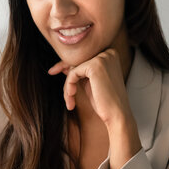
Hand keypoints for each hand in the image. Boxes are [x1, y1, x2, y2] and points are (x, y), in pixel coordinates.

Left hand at [49, 48, 141, 168]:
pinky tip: (71, 98)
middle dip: (63, 69)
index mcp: (110, 55)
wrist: (117, 115)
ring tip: (70, 100)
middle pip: (77, 59)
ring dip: (68, 84)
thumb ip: (80, 72)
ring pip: (74, 67)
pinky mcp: (95, 66)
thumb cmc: (104, 102)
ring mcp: (103, 58)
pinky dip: (69, 86)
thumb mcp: (90, 83)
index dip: (68, 64)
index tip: (53, 69)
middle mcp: (108, 53)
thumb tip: (63, 65)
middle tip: (51, 72)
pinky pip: (73, 73)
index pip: (83, 56)